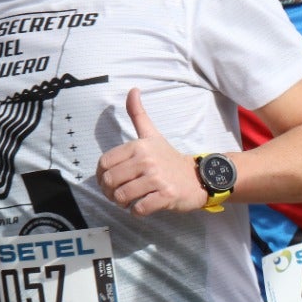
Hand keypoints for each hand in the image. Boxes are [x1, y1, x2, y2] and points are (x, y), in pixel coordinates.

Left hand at [97, 88, 207, 214]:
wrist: (199, 177)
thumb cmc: (169, 158)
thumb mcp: (152, 135)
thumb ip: (138, 114)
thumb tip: (132, 90)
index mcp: (139, 146)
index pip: (104, 164)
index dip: (102, 176)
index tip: (111, 181)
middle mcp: (146, 161)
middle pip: (110, 182)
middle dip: (110, 192)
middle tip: (119, 195)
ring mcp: (157, 179)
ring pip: (122, 196)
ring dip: (122, 203)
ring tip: (129, 201)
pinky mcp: (166, 196)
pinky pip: (139, 208)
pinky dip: (136, 211)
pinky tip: (142, 206)